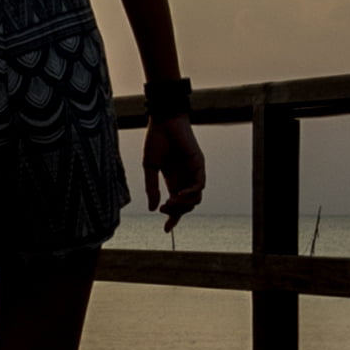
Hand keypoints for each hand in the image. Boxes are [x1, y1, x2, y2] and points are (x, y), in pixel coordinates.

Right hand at [143, 111, 207, 228]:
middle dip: (176, 212)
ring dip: (183, 204)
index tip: (166, 229)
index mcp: (173, 180)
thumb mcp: (150, 167)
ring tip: (171, 201)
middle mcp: (184, 178)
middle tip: (164, 208)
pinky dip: (190, 193)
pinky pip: (199, 185)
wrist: (163, 119)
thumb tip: (152, 208)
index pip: (176, 205)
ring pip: (195, 199)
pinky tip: (179, 193)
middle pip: (186, 206)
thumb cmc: (156, 139)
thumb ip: (152, 188)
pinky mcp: (199, 164)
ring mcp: (193, 172)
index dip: (172, 218)